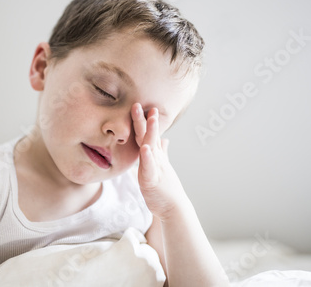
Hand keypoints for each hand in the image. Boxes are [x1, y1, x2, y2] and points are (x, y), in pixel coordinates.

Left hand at [131, 103, 188, 220]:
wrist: (173, 208)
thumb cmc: (166, 188)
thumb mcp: (162, 167)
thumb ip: (162, 153)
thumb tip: (164, 140)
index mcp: (155, 156)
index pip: (148, 135)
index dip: (144, 120)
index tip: (142, 105)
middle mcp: (156, 159)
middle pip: (148, 136)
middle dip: (144, 120)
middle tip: (138, 104)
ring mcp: (155, 169)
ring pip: (152, 148)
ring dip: (151, 133)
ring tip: (150, 118)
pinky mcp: (152, 181)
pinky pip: (150, 168)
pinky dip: (148, 158)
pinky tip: (146, 149)